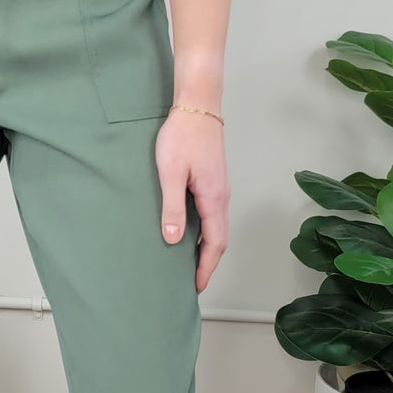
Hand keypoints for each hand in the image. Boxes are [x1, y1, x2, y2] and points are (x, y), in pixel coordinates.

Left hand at [154, 106, 228, 292]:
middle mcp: (221, 197)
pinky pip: (213, 215)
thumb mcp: (170, 174)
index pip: (215, 243)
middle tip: (193, 282)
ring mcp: (219, 188)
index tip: (196, 286)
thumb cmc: (182, 136)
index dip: (206, 267)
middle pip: (219, 239)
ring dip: (207, 248)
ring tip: (190, 263)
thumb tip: (172, 240)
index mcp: (213, 199)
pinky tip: (190, 233)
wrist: (197, 106)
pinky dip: (205, 232)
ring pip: (217, 227)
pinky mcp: (213, 180)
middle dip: (208, 263)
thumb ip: (172, 207)